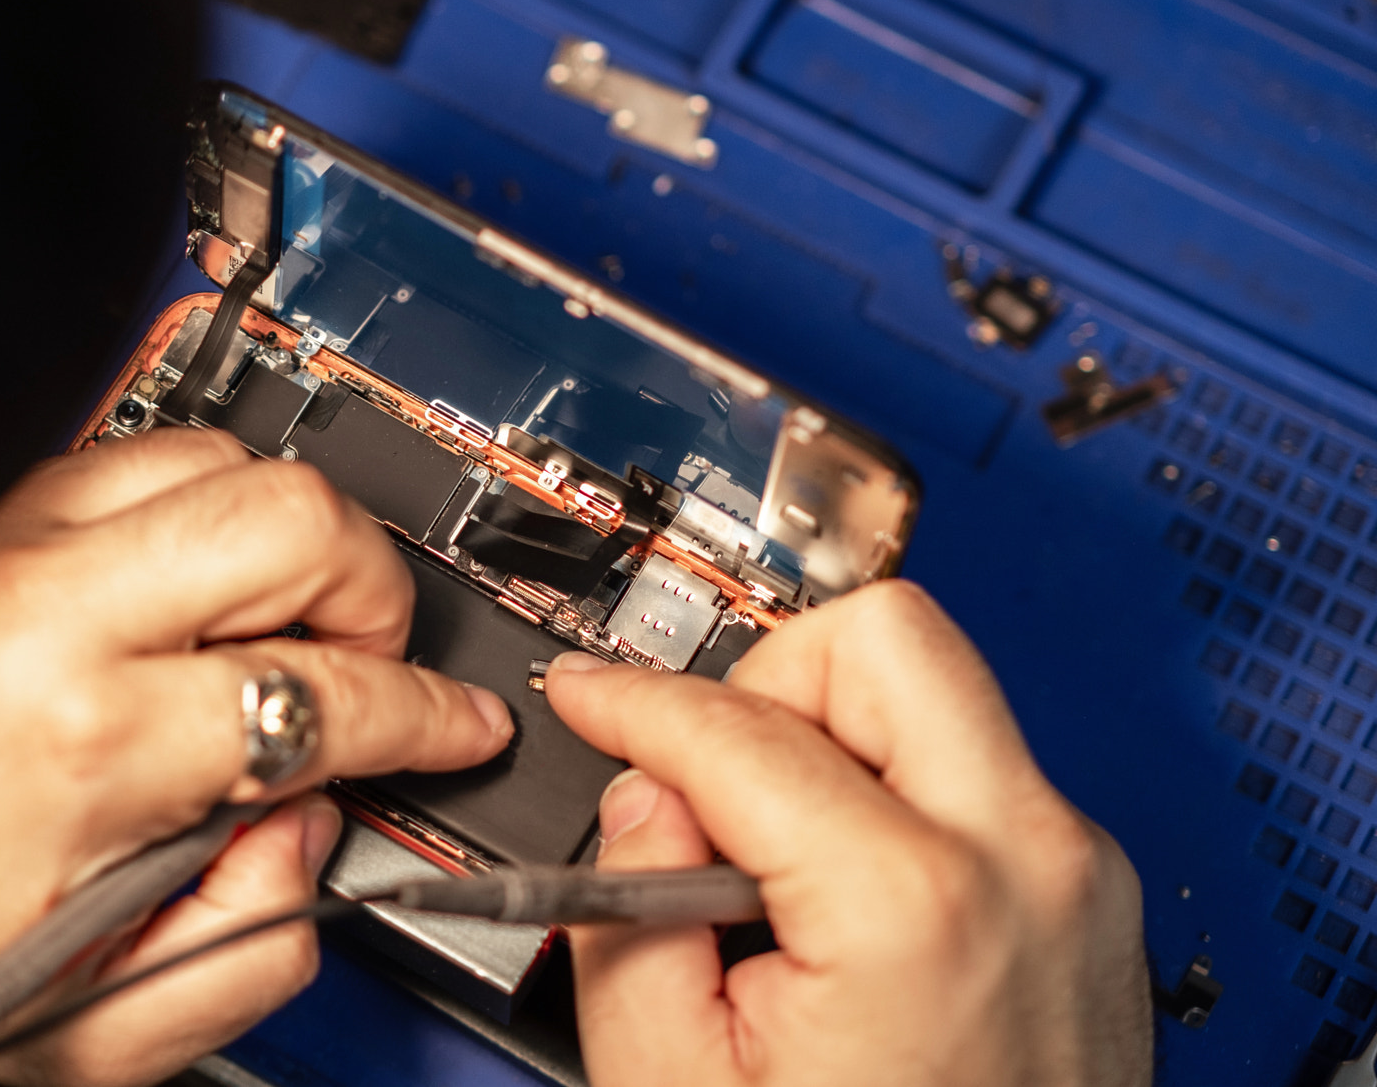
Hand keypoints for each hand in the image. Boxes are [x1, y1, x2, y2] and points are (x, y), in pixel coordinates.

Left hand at [0, 427, 513, 1084]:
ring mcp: (31, 541)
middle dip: (374, 598)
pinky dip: (220, 511)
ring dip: (298, 547)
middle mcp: (59, 612)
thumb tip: (312, 832)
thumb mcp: (81, 1026)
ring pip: (242, 463)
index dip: (425, 720)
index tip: (453, 728)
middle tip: (362, 670)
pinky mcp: (13, 511)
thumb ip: (243, 951)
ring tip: (283, 634)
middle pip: (301, 522)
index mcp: (86, 742)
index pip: (326, 694)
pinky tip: (210, 592)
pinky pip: (170, 453)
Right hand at [545, 581, 1149, 1086]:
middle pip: (885, 638)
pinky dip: (891, 787)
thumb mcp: (673, 1082)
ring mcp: (1073, 876)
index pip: (740, 728)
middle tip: (712, 771)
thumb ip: (629, 914)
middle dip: (770, 680)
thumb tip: (646, 803)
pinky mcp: (1086, 901)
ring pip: (939, 689)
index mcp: (910, 903)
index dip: (635, 702)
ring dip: (833, 731)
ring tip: (772, 848)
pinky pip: (975, 769)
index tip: (593, 700)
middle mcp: (1023, 860)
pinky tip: (837, 891)